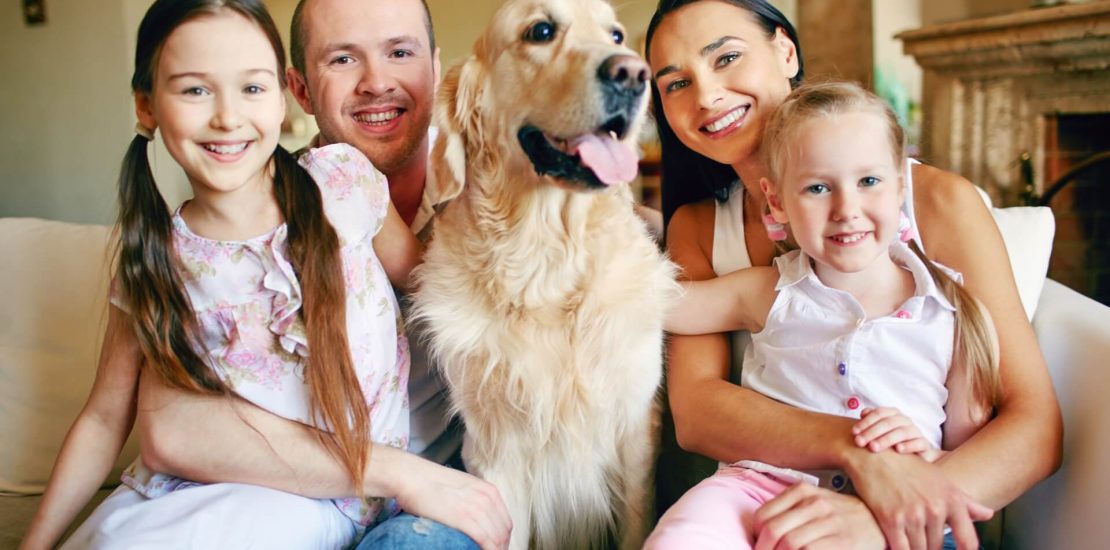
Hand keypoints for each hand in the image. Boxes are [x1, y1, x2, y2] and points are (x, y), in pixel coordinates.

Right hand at [392, 455, 511, 549]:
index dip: (503, 540)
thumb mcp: (461, 488)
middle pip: (503, 532)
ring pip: (497, 539)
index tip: (496, 549)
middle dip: (500, 547)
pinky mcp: (464, 517)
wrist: (411, 476)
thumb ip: (473, 501)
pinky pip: (486, 541)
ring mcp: (476, 507)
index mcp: (488, 491)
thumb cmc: (429, 484)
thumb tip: (475, 520)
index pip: (505, 522)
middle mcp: (487, 498)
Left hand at [753, 482, 884, 549]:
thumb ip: (789, 511)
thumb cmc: (841, 516)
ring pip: (789, 542)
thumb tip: (759, 532)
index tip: (758, 544)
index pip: (763, 515)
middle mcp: (814, 503)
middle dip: (763, 548)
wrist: (878, 523)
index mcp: (801, 491)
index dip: (755, 535)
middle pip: (773, 530)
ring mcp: (829, 522)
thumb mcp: (814, 503)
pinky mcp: (842, 540)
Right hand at [848, 451, 992, 549]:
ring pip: (919, 549)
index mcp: (952, 500)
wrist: (874, 456)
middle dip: (929, 548)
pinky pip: (900, 548)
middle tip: (921, 542)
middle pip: (937, 547)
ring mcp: (913, 514)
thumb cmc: (909, 467)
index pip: (968, 541)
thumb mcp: (941, 481)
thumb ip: (966, 502)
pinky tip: (896, 546)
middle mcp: (935, 508)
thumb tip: (988, 514)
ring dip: (914, 549)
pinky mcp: (891, 519)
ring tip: (909, 541)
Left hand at [853, 407, 944, 461]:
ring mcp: (915, 432)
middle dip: (871, 432)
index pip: (879, 413)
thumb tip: (863, 413)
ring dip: (886, 439)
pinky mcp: (924, 444)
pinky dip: (908, 445)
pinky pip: (918, 443)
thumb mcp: (880, 432)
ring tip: (873, 447)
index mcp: (893, 414)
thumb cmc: (892, 442)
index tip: (853, 432)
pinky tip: (898, 450)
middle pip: (888, 423)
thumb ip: (871, 421)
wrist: (916, 456)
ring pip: (902, 432)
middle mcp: (905, 421)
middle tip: (859, 442)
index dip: (866, 422)